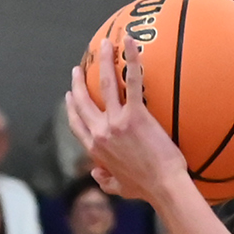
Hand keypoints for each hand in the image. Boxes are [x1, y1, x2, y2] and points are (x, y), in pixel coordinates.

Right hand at [65, 36, 192, 204]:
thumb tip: (96, 174)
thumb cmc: (146, 190)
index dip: (71, 108)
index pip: (77, 125)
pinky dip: (132, 60)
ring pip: (105, 84)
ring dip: (103, 61)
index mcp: (96, 149)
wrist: (164, 187)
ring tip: (104, 45)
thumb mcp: (120, 188)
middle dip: (78, 82)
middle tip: (78, 69)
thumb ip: (106, 181)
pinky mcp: (136, 115)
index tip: (69, 96)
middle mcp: (101, 132)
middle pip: (83, 101)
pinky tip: (132, 43)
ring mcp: (117, 122)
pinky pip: (133, 82)